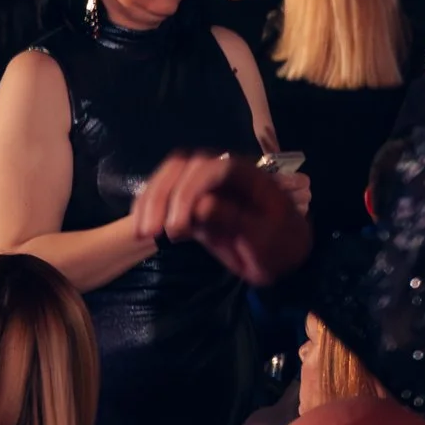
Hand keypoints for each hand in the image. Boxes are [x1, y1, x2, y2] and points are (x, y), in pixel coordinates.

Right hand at [129, 153, 311, 286]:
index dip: (189, 191)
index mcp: (248, 174)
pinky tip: (141, 231)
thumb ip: (237, 219)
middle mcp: (222, 173)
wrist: (283, 258)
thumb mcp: (267, 237)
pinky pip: (163, 196)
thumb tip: (201, 205)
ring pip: (167, 177)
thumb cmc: (283, 245)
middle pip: (183, 166)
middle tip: (154, 232)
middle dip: (163, 196)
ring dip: (150, 202)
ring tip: (144, 234)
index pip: (212, 168)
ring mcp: (204, 185)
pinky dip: (147, 209)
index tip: (178, 227)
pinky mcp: (190, 202)